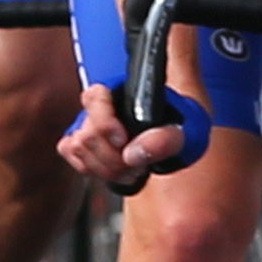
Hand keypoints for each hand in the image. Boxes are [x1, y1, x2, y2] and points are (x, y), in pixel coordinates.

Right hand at [64, 74, 211, 185]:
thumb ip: (166, 139)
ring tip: (132, 171)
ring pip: (78, 147)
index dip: (105, 123)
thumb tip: (134, 153)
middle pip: (87, 134)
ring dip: (106, 168)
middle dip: (113, 158)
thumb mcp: (188, 130)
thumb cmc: (183, 127)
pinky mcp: (85, 142)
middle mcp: (103, 105)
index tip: (123, 141)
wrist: (179, 137)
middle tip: (137, 166)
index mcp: (125, 90)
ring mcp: (90, 122)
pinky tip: (114, 172)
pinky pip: (72, 154)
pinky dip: (92, 169)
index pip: (96, 98)